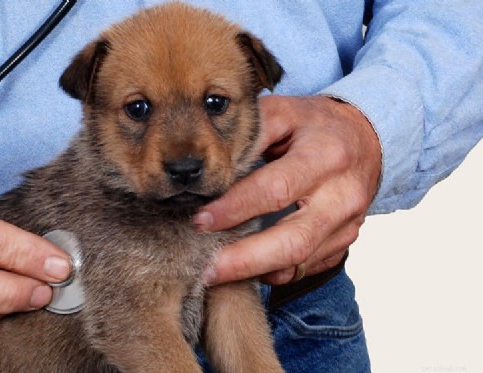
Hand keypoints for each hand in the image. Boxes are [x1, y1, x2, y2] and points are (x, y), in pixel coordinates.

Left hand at [195, 95, 380, 284]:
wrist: (367, 138)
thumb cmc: (314, 125)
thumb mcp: (284, 113)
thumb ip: (250, 134)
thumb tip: (210, 167)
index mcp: (325, 156)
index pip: (276, 190)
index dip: (235, 208)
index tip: (200, 221)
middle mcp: (342, 196)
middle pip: (293, 241)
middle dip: (244, 259)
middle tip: (206, 268)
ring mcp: (347, 225)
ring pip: (299, 262)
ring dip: (253, 272)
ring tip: (215, 275)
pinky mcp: (344, 243)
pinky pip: (305, 269)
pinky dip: (272, 273)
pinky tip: (243, 270)